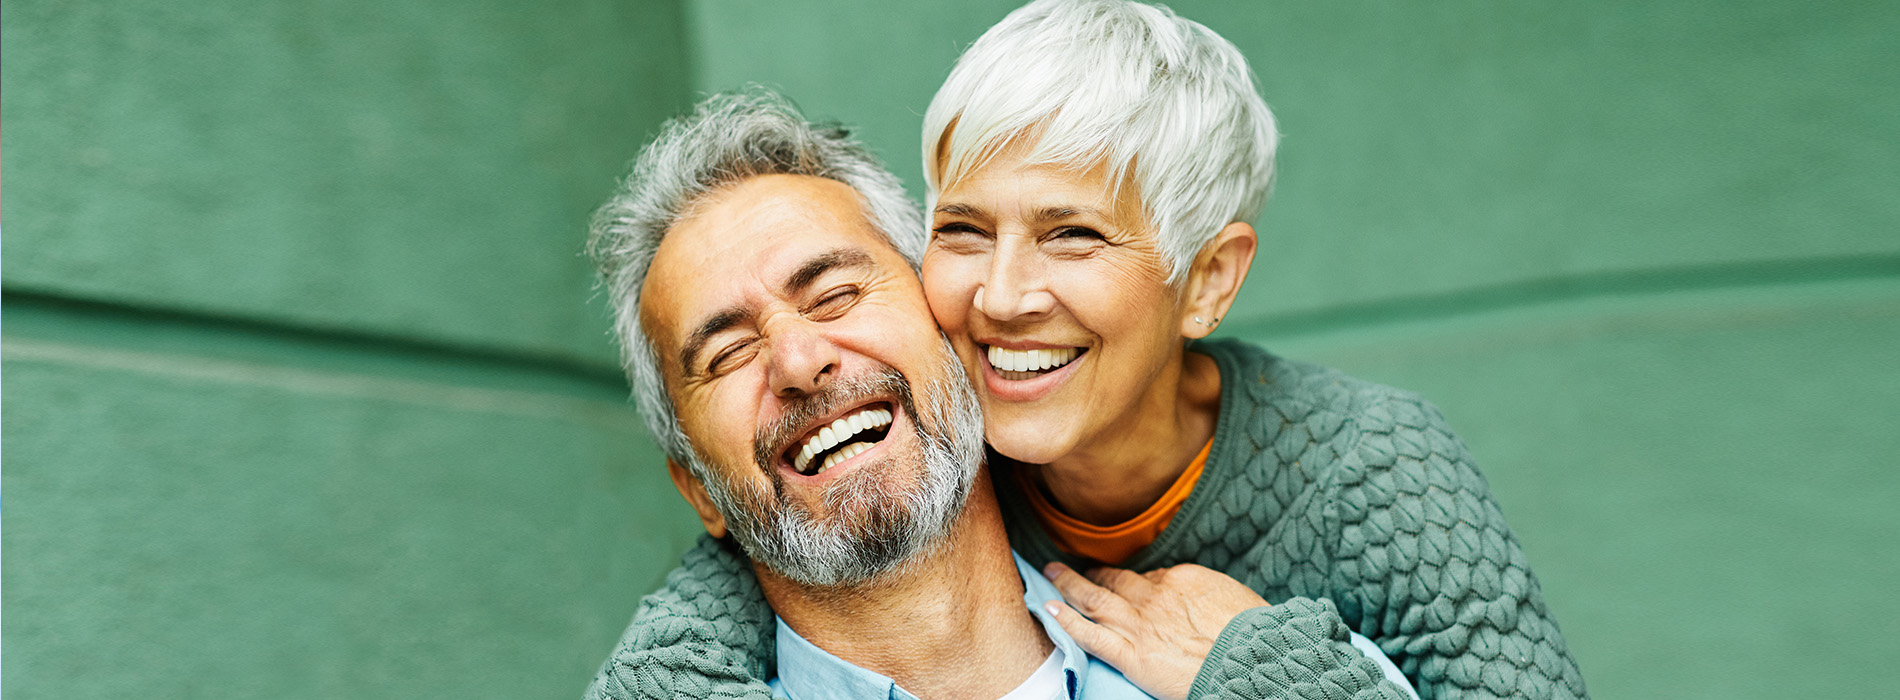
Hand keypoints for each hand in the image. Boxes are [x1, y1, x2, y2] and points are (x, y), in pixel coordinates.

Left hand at [1042, 562, 1268, 699]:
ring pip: (1094, 599)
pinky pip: (1092, 636)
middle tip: (1070, 566)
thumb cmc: (1254, 632)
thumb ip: (1206, 595)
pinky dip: (1068, 623)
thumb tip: (1198, 599)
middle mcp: (1154, 597)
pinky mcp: (1132, 656)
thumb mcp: (1234, 598)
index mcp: (1181, 579)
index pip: (1148, 577)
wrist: (1253, 658)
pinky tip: (1049, 610)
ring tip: (1050, 574)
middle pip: (1114, 580)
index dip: (1131, 581)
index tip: (1120, 580)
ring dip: (1068, 585)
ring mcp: (1140, 626)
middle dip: (1091, 574)